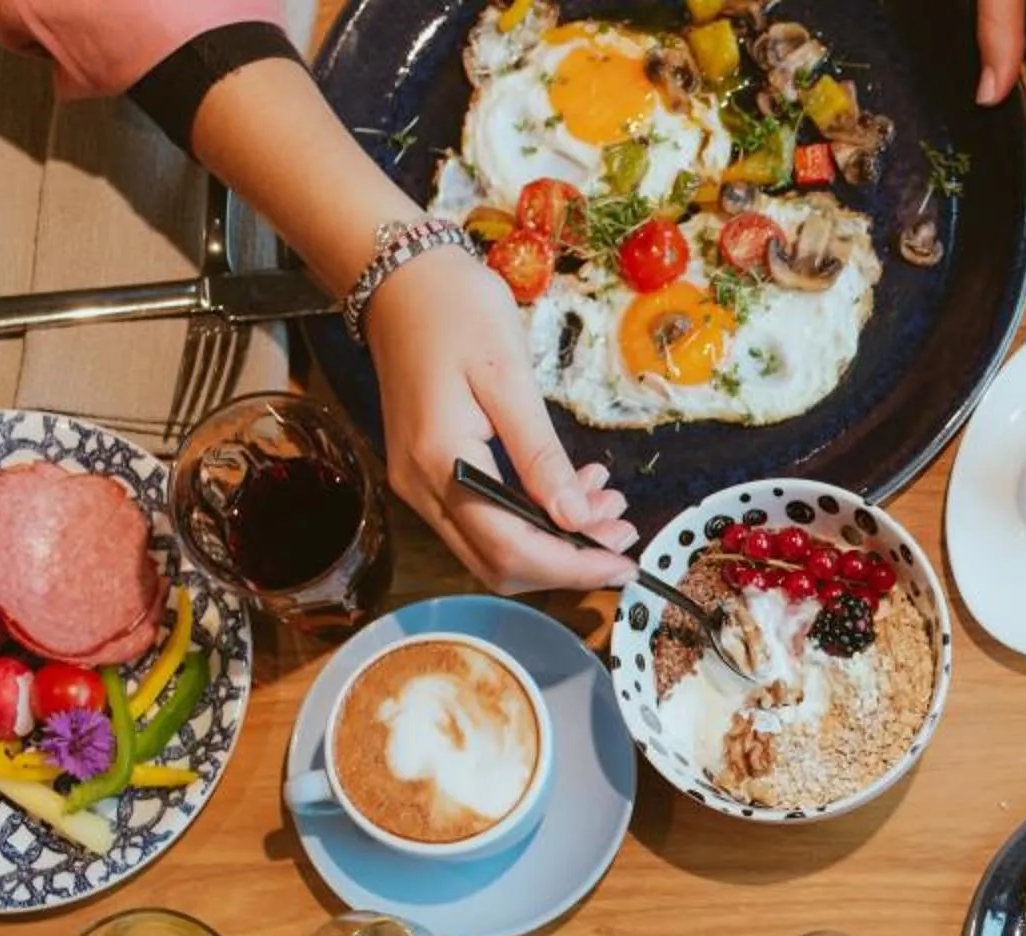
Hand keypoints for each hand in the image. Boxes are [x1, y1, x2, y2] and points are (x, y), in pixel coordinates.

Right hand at [362, 246, 636, 593]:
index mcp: (438, 460)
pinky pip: (483, 519)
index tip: (624, 563)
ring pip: (492, 547)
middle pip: (498, 563)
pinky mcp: (427, 473)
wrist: (400, 278)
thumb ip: (541, 455)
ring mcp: (419, 483)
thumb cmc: (454, 311)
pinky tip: (574, 489)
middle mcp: (419, 485)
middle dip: (567, 560)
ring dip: (555, 540)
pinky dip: (533, 517)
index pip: (509, 547)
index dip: (572, 566)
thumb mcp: (510, 378)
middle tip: (623, 532)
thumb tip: (576, 518)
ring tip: (608, 504)